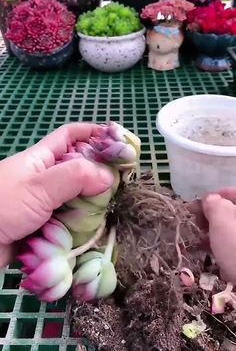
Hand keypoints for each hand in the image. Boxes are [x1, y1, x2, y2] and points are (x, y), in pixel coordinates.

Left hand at [0, 123, 113, 267]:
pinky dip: (84, 224)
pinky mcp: (45, 226)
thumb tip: (109, 176)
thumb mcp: (39, 186)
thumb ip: (74, 177)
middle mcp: (45, 178)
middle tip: (124, 181)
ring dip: (94, 202)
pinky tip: (99, 228)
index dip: (93, 132)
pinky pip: (70, 221)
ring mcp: (45, 203)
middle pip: (79, 168)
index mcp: (42, 159)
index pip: (70, 135)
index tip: (118, 140)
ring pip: (77, 197)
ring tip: (116, 207)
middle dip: (100, 172)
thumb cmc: (2, 205)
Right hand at [192, 188, 235, 283]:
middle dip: (213, 220)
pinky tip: (219, 266)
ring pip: (233, 235)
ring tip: (201, 247)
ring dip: (216, 239)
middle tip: (197, 226)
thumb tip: (209, 199)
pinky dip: (228, 255)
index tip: (197, 207)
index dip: (213, 196)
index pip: (233, 192)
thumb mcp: (221, 220)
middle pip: (232, 215)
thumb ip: (213, 204)